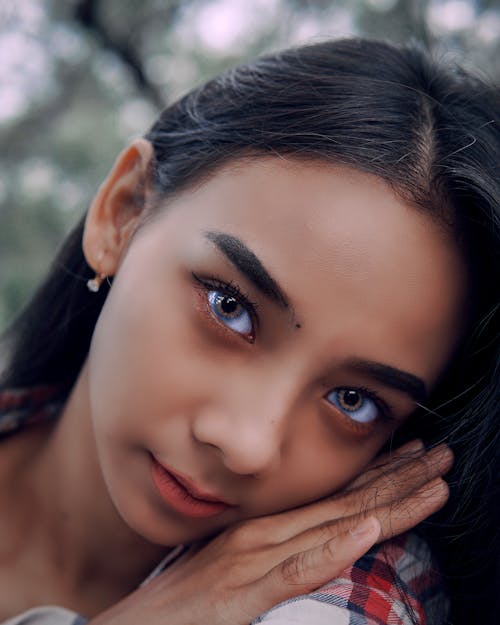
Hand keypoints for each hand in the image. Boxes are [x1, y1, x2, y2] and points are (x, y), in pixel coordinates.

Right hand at [89, 441, 451, 624]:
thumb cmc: (181, 605)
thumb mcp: (232, 572)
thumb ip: (270, 558)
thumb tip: (310, 545)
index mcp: (264, 530)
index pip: (332, 497)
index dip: (377, 476)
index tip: (413, 456)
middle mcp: (263, 534)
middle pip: (344, 502)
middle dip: (398, 479)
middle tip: (440, 454)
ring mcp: (252, 560)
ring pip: (332, 526)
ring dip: (385, 504)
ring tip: (431, 484)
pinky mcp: (240, 596)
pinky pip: (295, 570)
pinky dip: (333, 550)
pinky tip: (364, 533)